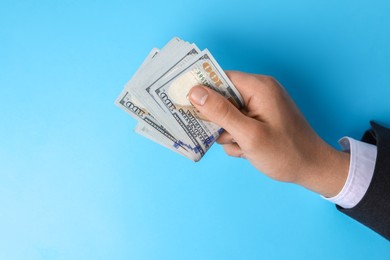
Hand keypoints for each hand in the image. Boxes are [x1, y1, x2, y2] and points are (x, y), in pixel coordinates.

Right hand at [188, 71, 349, 197]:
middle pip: (222, 98)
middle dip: (220, 121)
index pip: (220, 78)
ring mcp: (260, 105)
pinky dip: (237, 138)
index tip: (188, 107)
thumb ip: (221, 112)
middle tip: (230, 137)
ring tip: (243, 146)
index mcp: (259, 87)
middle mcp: (259, 91)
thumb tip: (194, 92)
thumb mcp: (249, 134)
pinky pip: (237, 124)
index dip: (203, 92)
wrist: (312, 169)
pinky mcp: (260, 118)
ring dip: (228, 134)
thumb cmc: (285, 153)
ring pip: (227, 114)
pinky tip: (247, 150)